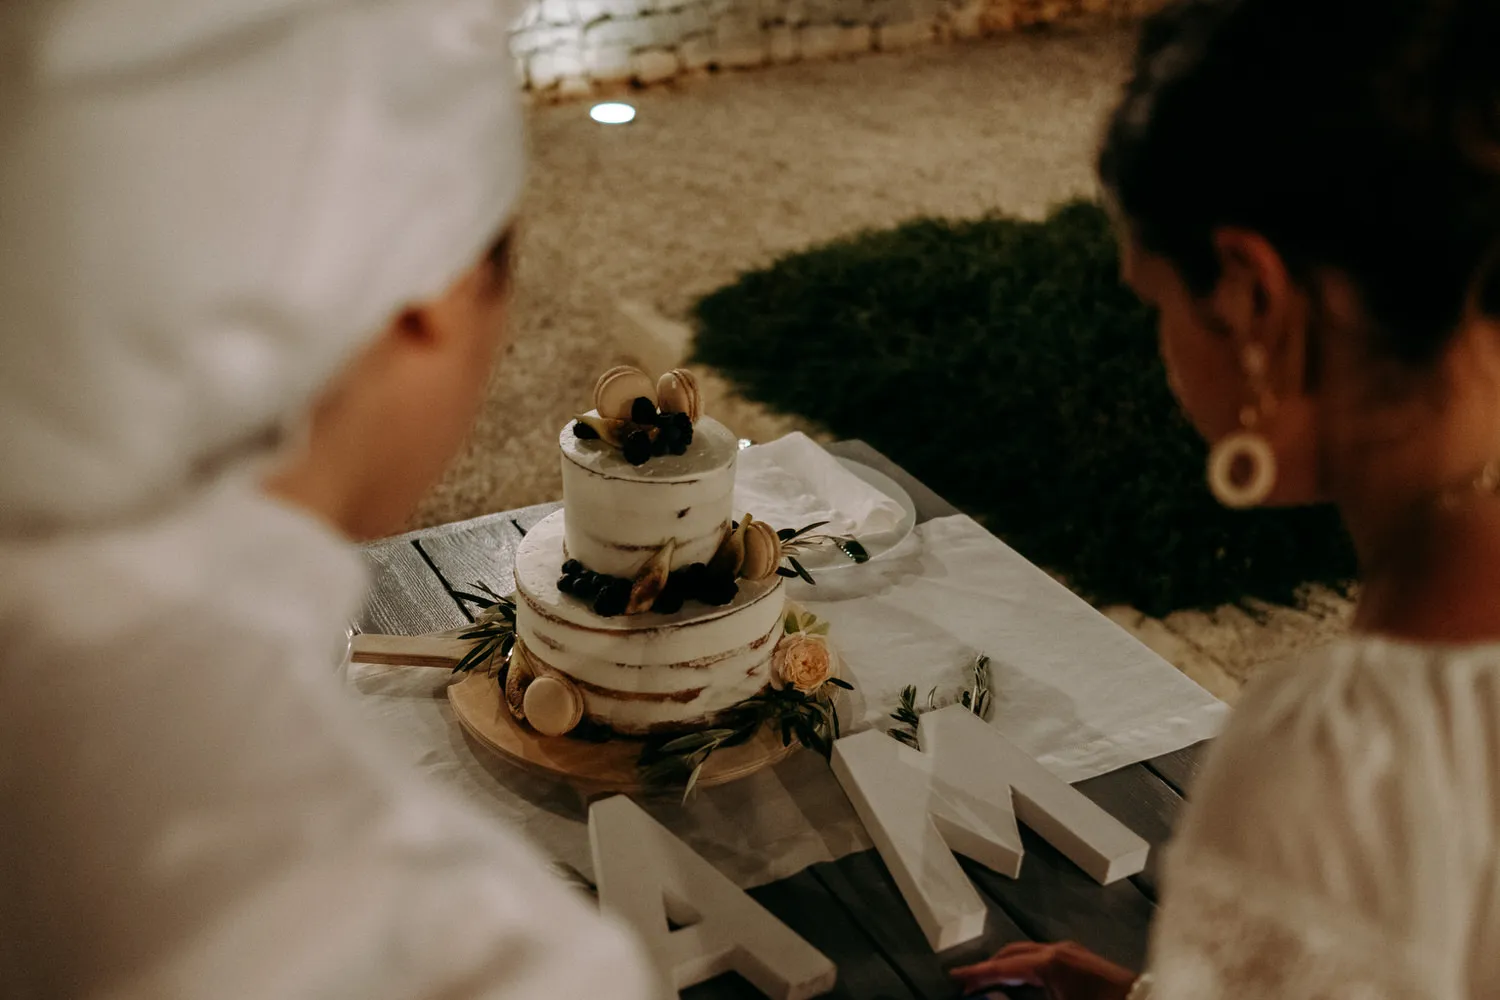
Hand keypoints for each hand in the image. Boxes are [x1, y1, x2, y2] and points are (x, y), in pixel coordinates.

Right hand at [951, 941, 1136, 999]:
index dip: (976, 973)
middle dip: (989, 968)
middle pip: (1013, 954)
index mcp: (1050, 962)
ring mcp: (1072, 953)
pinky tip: (1020, 984)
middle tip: (967, 984)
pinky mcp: (1081, 960)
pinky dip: (1024, 969)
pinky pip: (1042, 959)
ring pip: (1027, 955)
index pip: (1003, 966)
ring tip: (988, 984)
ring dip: (1007, 968)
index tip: (954, 976)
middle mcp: (1058, 950)